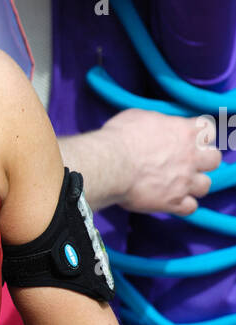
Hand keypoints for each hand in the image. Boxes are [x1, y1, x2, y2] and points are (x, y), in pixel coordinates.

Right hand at [103, 109, 221, 214]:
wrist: (111, 164)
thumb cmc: (121, 138)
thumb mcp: (139, 116)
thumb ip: (157, 122)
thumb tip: (157, 126)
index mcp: (184, 132)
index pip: (208, 130)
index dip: (200, 135)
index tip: (189, 138)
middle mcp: (190, 157)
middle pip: (214, 159)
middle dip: (203, 161)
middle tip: (187, 162)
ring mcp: (184, 181)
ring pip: (206, 186)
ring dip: (194, 185)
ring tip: (179, 184)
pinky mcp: (173, 201)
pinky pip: (191, 208)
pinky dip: (183, 206)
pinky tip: (172, 201)